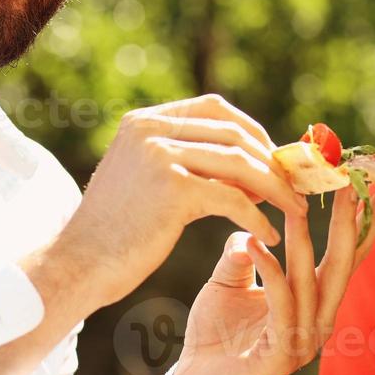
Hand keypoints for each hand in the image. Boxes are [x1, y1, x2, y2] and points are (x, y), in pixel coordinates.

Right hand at [22, 95, 308, 319]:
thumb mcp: (146, 180)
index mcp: (143, 121)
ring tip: (296, 212)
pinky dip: (259, 218)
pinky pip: (234, 198)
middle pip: (234, 133)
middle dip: (272, 161)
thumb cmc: (115, 232)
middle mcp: (150, 130)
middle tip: (297, 187)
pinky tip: (272, 237)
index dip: (253, 131)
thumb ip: (185, 161)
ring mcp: (160, 155)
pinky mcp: (173, 189)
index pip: (215, 109)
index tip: (277, 160)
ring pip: (240, 164)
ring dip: (276, 189)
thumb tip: (246, 160)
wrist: (78, 266)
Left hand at [164, 186, 374, 374]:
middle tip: (352, 182)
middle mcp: (317, 322)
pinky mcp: (280, 358)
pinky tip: (257, 243)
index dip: (360, 219)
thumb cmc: (215, 333)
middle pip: (341, 266)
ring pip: (312, 282)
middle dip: (350, 223)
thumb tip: (250, 224)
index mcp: (314, 302)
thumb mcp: (229, 279)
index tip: (369, 179)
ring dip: (304, 240)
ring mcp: (302, 343)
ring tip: (295, 202)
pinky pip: (281, 305)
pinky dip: (272, 272)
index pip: (344, 255)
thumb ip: (246, 250)